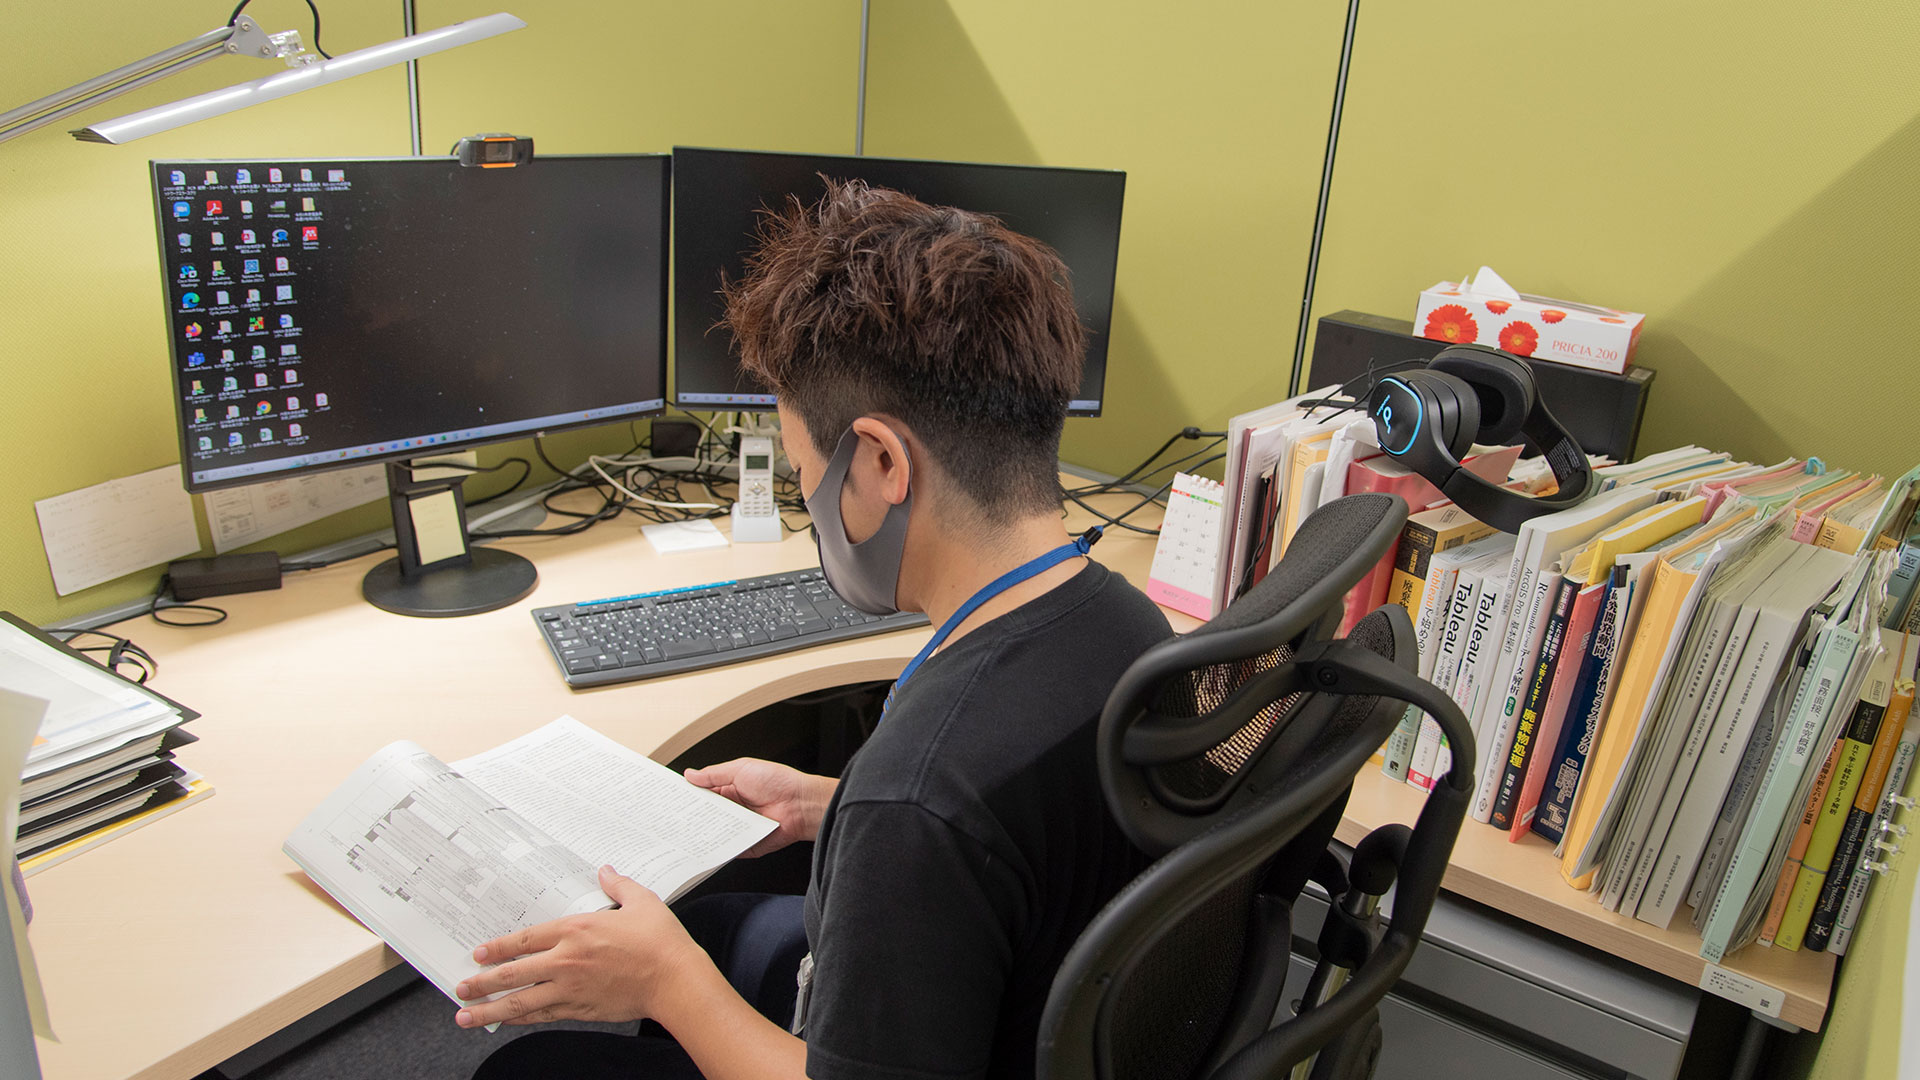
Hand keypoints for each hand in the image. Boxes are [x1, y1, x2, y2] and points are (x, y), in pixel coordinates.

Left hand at [454, 865, 702, 1027]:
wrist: (675, 980)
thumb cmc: (660, 942)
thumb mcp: (641, 903)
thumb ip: (618, 886)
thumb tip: (605, 870)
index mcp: (576, 931)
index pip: (525, 940)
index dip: (498, 948)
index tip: (479, 954)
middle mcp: (566, 961)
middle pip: (512, 973)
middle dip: (481, 982)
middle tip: (461, 987)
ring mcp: (571, 989)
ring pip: (521, 1001)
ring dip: (490, 1008)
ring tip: (466, 1015)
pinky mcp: (580, 1009)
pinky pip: (542, 1016)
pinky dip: (520, 1019)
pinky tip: (506, 1021)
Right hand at [684, 758, 835, 855]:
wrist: (801, 804)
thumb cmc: (778, 782)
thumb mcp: (741, 769)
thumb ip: (714, 774)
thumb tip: (690, 774)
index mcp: (729, 790)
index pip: (702, 796)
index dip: (687, 797)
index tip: (669, 800)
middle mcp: (732, 810)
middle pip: (703, 817)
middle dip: (687, 818)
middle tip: (669, 819)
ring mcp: (737, 829)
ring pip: (711, 834)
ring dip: (698, 835)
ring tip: (679, 834)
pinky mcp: (744, 846)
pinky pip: (726, 850)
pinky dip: (715, 850)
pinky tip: (701, 848)